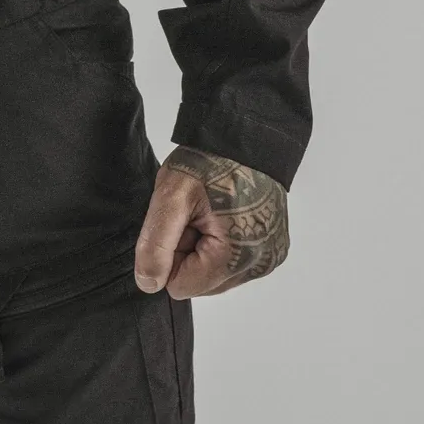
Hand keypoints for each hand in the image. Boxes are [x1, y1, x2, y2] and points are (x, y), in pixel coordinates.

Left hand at [134, 147, 288, 298]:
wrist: (244, 138)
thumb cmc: (211, 161)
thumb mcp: (171, 196)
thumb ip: (156, 244)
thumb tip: (149, 284)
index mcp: (235, 257)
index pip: (180, 286)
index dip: (171, 253)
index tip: (181, 221)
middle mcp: (260, 265)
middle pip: (201, 282)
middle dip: (189, 251)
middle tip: (195, 213)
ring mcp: (270, 257)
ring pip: (216, 272)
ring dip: (205, 247)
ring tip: (210, 210)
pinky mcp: (273, 248)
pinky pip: (234, 261)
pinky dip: (223, 241)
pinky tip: (225, 213)